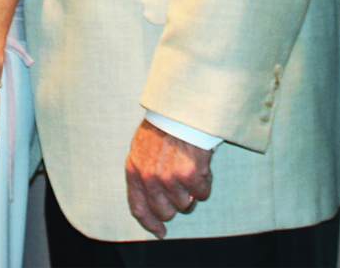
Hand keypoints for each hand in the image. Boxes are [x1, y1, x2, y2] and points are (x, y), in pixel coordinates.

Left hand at [125, 120, 211, 237]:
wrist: (180, 108)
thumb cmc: (163, 126)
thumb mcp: (140, 147)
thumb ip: (142, 173)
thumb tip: (152, 202)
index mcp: (134, 170)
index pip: (139, 208)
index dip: (150, 223)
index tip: (161, 231)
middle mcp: (149, 178)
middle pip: (164, 211)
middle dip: (176, 205)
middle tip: (182, 189)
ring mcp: (168, 178)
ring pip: (185, 204)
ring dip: (191, 191)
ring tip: (191, 169)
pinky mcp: (188, 175)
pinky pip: (202, 193)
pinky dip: (205, 183)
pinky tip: (202, 167)